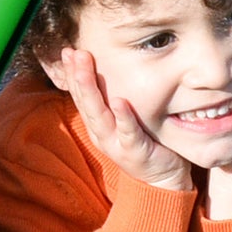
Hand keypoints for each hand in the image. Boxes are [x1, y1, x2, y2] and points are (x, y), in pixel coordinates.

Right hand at [62, 46, 192, 191]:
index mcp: (97, 124)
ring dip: (91, 90)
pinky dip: (123, 118)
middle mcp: (101, 134)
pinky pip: (128, 133)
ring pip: (99, 115)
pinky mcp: (136, 153)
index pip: (80, 95)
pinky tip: (119, 102)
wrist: (163, 181)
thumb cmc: (144, 143)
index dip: (72, 73)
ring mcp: (116, 144)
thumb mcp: (124, 120)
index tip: (68, 51)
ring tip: (86, 68)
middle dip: (78, 76)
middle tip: (74, 52)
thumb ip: (113, 101)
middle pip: (86, 101)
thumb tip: (110, 72)